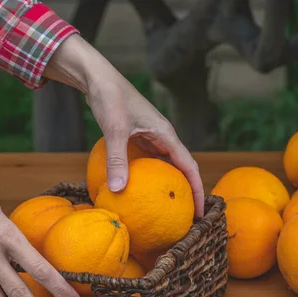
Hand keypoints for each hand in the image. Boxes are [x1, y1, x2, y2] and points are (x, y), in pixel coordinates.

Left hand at [44, 34, 204, 216]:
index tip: (199, 212)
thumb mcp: (114, 130)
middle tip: (186, 216)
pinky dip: (152, 176)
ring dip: (171, 184)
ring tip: (169, 207)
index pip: (189, 166)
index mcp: (166, 134)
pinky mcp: (139, 137)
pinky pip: (151, 161)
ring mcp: (151, 137)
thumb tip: (118, 190)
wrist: (98, 78)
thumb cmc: (110, 98)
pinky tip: (141, 190)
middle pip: (182, 168)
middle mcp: (163, 136)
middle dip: (188, 191)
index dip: (197, 190)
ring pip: (167, 165)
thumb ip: (117, 160)